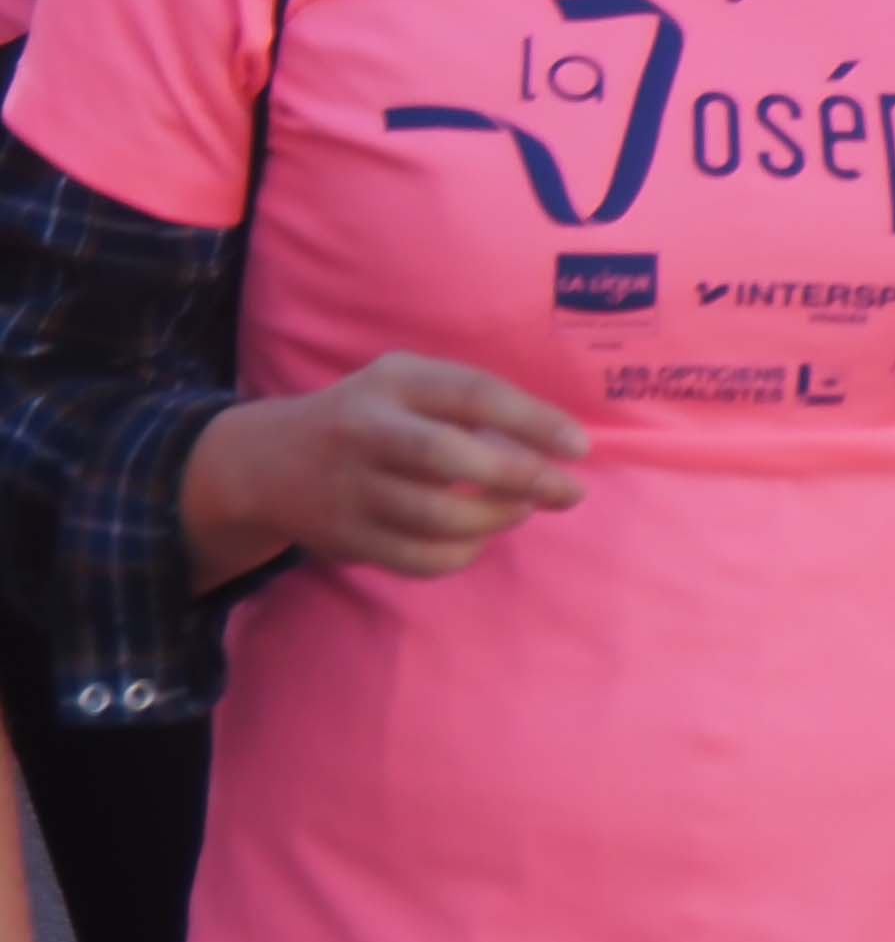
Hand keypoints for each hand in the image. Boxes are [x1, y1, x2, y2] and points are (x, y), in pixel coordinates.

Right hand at [183, 356, 588, 586]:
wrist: (267, 462)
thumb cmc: (373, 417)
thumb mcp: (409, 385)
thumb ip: (473, 404)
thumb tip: (560, 445)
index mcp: (393, 382)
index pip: (472, 394)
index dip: (534, 420)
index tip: (580, 447)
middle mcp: (366, 430)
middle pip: (449, 457)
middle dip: (520, 477)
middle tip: (565, 491)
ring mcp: (349, 487)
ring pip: (438, 516)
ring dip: (496, 519)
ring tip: (521, 509)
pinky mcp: (343, 537)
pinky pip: (418, 558)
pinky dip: (463, 554)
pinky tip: (478, 537)